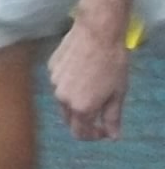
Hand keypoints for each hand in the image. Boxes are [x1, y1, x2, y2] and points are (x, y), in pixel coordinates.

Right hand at [50, 11, 129, 139]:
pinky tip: (82, 69)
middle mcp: (63, 99)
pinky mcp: (50, 68)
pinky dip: (70, 83)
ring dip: (76, 99)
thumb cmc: (112, 62)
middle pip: (70, 119)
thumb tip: (112, 136)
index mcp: (81, 108)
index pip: (80, 133)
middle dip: (84, 119)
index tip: (103, 130)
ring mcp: (54, 83)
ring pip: (64, 100)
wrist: (97, 32)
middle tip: (99, 108)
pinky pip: (59, 83)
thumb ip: (112, 117)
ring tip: (91, 83)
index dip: (93, 136)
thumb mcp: (118, 93)